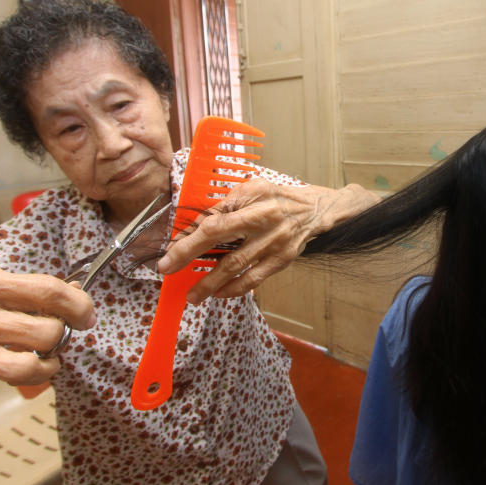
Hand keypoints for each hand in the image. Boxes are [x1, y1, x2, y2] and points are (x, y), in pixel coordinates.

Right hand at [0, 263, 95, 424]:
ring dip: (42, 371)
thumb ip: (18, 289)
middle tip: (53, 343)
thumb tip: (74, 291)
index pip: (47, 290)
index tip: (86, 316)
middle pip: (45, 332)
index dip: (78, 305)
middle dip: (60, 341)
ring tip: (39, 365)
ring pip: (24, 368)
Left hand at [157, 179, 377, 303]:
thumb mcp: (253, 189)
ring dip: (209, 282)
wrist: (318, 210)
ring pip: (235, 264)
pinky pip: (254, 279)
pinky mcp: (283, 259)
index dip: (189, 232)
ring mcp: (274, 240)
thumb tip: (193, 227)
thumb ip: (226, 205)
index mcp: (252, 195)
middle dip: (188, 253)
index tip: (170, 248)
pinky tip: (218, 294)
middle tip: (167, 268)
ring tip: (191, 295)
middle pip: (219, 235)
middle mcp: (263, 216)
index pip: (214, 214)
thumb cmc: (278, 198)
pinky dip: (234, 289)